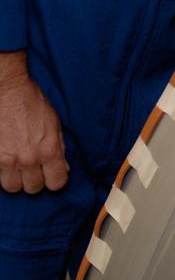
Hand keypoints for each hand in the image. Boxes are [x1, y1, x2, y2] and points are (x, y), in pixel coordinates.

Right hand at [0, 51, 68, 193]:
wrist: (6, 91)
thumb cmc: (32, 103)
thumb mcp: (54, 123)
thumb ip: (59, 148)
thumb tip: (63, 167)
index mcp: (49, 150)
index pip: (57, 183)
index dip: (55, 180)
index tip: (51, 174)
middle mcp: (28, 159)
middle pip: (33, 188)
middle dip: (35, 180)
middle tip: (33, 169)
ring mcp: (7, 160)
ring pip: (12, 188)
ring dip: (16, 179)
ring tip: (18, 167)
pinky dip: (2, 172)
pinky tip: (6, 161)